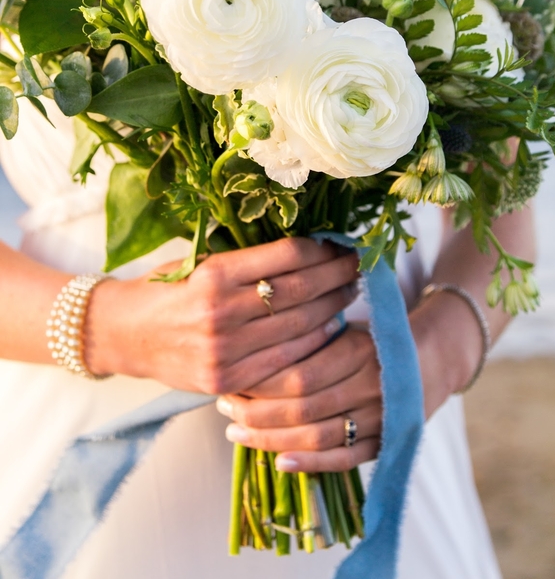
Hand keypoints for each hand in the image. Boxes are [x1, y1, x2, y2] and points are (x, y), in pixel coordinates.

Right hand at [85, 238, 358, 393]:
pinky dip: (314, 341)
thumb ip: (248, 260)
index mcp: (215, 272)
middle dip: (337, 277)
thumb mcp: (202, 262)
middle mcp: (221, 310)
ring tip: (350, 291)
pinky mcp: (227, 379)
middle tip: (358, 265)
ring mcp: (225, 349)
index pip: (287, 256)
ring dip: (333, 307)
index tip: (340, 245)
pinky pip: (285, 359)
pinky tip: (331, 326)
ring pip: (299, 326)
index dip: (323, 250)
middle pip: (300, 291)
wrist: (126, 334)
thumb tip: (308, 249)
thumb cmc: (169, 289)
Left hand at [216, 325, 381, 471]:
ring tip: (236, 431)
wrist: (431, 359)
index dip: (260, 382)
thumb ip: (306, 340)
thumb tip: (249, 355)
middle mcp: (369, 386)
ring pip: (316, 437)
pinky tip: (279, 462)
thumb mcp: (344, 327)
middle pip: (302, 408)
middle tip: (224, 404)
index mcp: (358, 350)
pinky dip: (310, 464)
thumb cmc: (373, 339)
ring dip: (271, 439)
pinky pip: (342, 460)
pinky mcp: (384, 443)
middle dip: (256, 411)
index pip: (298, 374)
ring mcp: (379, 419)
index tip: (231, 378)